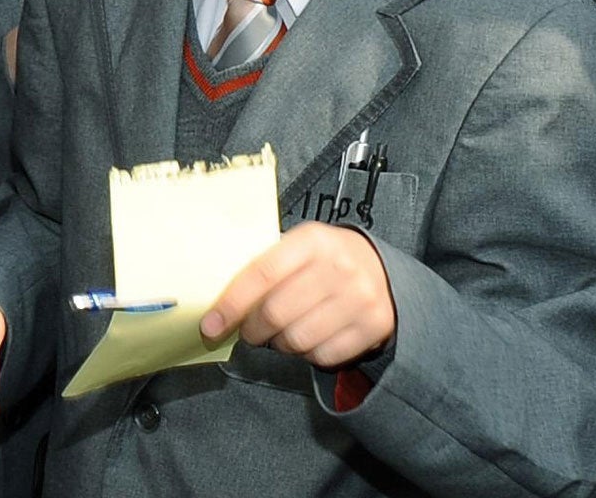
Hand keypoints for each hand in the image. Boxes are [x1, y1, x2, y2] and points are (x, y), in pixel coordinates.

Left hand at [202, 222, 395, 367]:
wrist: (384, 270)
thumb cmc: (327, 259)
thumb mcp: (300, 247)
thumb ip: (266, 266)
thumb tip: (220, 300)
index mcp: (312, 240)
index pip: (261, 274)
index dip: (232, 303)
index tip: (211, 324)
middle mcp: (338, 267)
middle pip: (276, 312)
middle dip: (252, 329)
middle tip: (248, 331)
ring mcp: (360, 298)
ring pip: (298, 339)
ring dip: (280, 344)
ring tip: (280, 335)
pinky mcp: (374, 326)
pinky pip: (325, 355)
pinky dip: (308, 355)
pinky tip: (307, 340)